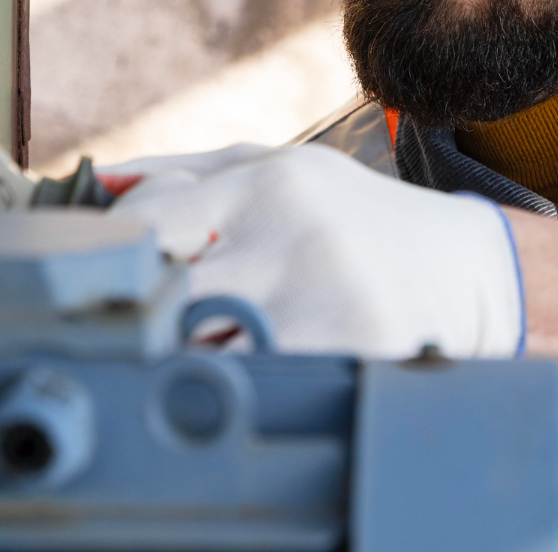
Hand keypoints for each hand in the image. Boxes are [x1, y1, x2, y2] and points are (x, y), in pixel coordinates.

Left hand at [110, 143, 523, 359]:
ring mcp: (318, 296)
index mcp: (266, 183)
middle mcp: (289, 232)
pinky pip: (254, 385)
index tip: (113, 281)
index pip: (145, 221)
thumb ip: (185, 173)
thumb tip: (93, 189)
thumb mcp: (281, 170)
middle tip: (159, 324)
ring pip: (200, 349)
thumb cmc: (354, 219)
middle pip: (163, 293)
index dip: (114, 258)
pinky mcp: (345, 352)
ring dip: (196, 356)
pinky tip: (270, 367)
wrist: (464, 270)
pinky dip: (245, 387)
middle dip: (153, 315)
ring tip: (226, 342)